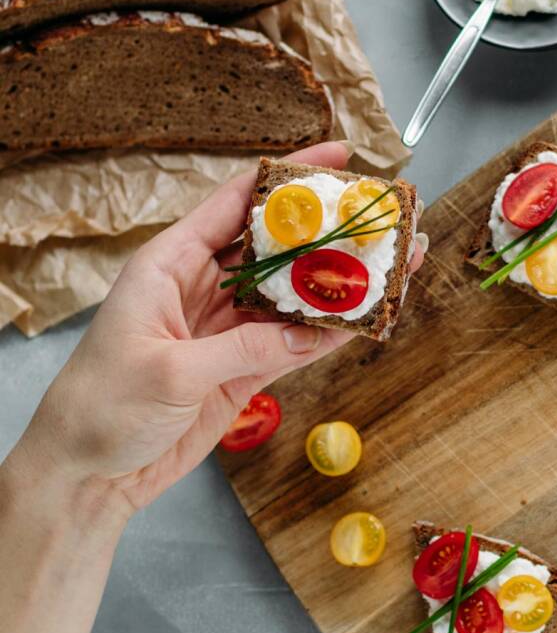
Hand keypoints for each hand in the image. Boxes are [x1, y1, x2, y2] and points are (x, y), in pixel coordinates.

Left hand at [11, 141, 423, 518]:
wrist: (88, 473)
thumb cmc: (101, 408)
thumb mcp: (170, 370)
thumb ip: (245, 348)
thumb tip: (311, 333)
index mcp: (172, 264)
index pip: (237, 202)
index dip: (288, 177)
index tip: (339, 158)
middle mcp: (204, 287)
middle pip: (278, 246)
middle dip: (329, 231)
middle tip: (381, 218)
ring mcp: (228, 328)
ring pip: (294, 294)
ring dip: (340, 284)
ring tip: (392, 267)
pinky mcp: (242, 367)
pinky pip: (296, 342)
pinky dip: (329, 334)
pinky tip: (367, 321)